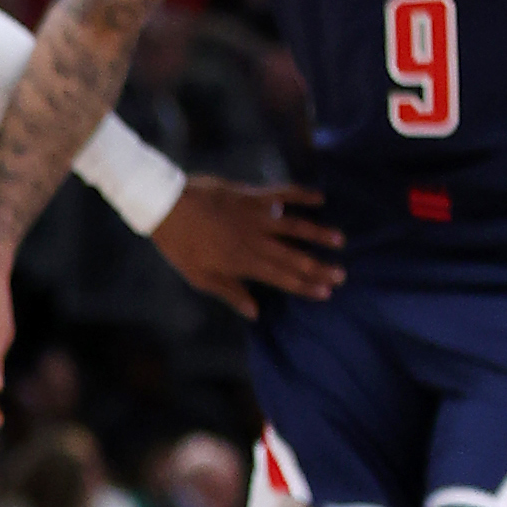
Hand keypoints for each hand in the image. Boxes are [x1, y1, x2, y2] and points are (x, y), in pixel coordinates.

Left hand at [150, 179, 341, 316]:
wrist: (164, 205)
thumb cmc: (178, 244)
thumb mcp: (198, 276)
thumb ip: (229, 292)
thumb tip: (254, 312)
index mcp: (242, 263)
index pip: (281, 278)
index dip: (305, 286)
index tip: (327, 292)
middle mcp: (254, 241)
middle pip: (294, 257)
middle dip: (319, 267)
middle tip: (342, 275)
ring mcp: (254, 216)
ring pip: (295, 226)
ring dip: (318, 233)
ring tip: (339, 240)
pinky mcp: (251, 195)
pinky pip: (282, 193)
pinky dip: (302, 194)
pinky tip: (320, 197)